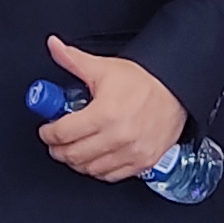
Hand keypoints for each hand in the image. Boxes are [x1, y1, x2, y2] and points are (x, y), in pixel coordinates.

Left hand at [37, 35, 188, 183]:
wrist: (177, 89)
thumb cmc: (143, 80)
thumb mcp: (103, 67)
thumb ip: (73, 60)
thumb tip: (54, 46)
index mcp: (105, 114)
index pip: (63, 133)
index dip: (48, 134)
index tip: (47, 131)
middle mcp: (118, 137)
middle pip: (73, 154)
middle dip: (58, 149)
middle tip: (56, 142)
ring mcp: (132, 152)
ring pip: (90, 169)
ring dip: (77, 161)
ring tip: (73, 150)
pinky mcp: (144, 162)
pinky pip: (111, 175)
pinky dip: (98, 170)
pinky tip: (94, 159)